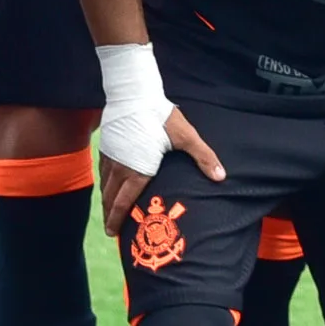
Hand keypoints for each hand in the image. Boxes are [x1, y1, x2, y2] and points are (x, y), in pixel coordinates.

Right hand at [98, 107, 225, 231]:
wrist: (133, 92)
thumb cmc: (159, 115)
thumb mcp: (185, 136)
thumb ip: (203, 157)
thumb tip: (222, 177)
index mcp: (137, 169)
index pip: (124, 201)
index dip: (118, 219)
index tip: (113, 233)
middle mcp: (120, 166)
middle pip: (111, 198)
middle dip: (109, 216)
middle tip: (110, 231)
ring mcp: (111, 156)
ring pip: (105, 186)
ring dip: (106, 202)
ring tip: (108, 214)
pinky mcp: (106, 146)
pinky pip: (103, 172)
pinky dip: (104, 185)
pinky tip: (107, 187)